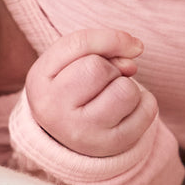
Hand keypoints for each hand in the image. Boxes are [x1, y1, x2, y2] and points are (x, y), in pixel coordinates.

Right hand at [25, 28, 157, 156]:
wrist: (69, 135)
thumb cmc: (72, 87)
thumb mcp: (70, 60)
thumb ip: (99, 45)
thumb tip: (134, 52)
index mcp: (38, 81)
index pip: (79, 44)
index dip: (111, 38)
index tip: (129, 44)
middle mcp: (53, 110)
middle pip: (99, 68)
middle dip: (111, 69)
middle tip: (104, 82)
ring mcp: (82, 132)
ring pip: (125, 90)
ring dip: (128, 86)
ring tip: (114, 97)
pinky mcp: (111, 145)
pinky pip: (146, 110)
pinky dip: (145, 103)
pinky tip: (127, 110)